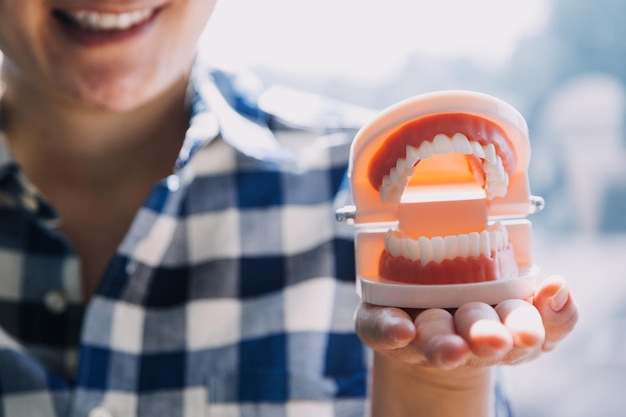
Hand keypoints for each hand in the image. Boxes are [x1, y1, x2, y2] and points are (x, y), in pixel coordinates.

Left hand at [355, 274, 577, 369]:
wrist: (420, 327)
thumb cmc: (473, 309)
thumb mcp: (518, 312)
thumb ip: (547, 310)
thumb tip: (561, 287)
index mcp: (501, 323)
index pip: (522, 326)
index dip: (532, 328)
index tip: (533, 332)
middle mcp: (462, 333)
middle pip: (477, 336)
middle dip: (485, 337)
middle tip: (492, 339)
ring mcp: (422, 332)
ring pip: (434, 339)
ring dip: (442, 345)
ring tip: (450, 349)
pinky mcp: (384, 326)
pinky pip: (382, 328)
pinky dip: (390, 330)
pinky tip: (400, 329)